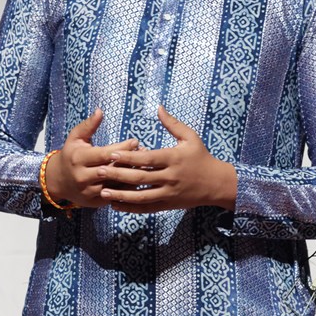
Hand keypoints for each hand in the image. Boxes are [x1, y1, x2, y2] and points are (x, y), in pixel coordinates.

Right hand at [45, 108, 138, 208]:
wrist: (58, 181)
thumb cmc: (70, 155)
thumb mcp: (75, 138)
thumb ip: (88, 125)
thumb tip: (100, 110)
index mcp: (79, 159)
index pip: (105, 154)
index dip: (122, 148)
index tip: (136, 141)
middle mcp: (83, 176)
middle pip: (111, 170)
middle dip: (130, 162)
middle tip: (146, 154)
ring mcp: (89, 191)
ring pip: (115, 185)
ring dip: (131, 176)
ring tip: (145, 167)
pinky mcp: (95, 202)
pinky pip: (114, 196)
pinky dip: (127, 189)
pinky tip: (138, 181)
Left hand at [96, 105, 237, 212]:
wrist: (217, 184)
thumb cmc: (202, 157)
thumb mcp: (191, 138)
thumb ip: (172, 124)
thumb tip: (158, 107)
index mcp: (174, 159)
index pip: (148, 159)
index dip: (129, 157)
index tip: (112, 153)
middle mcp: (170, 177)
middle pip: (140, 178)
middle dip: (118, 175)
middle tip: (99, 171)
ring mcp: (168, 193)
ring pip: (141, 196)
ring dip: (120, 195)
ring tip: (102, 192)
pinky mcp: (168, 204)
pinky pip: (147, 208)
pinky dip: (131, 208)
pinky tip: (116, 205)